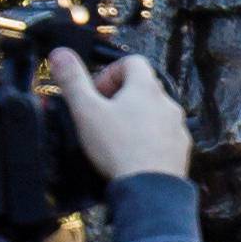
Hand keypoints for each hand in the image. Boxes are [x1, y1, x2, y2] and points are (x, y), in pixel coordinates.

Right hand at [50, 49, 191, 180]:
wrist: (149, 187)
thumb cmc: (118, 148)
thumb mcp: (86, 111)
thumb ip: (73, 81)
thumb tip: (60, 54)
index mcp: (146, 87)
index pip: (132, 61)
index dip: (109, 73)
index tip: (95, 93)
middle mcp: (167, 102)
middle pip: (143, 87)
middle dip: (120, 96)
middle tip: (100, 115)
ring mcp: (176, 125)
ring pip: (154, 112)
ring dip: (135, 118)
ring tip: (114, 137)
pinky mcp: (180, 147)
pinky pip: (163, 135)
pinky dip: (148, 138)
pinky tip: (131, 154)